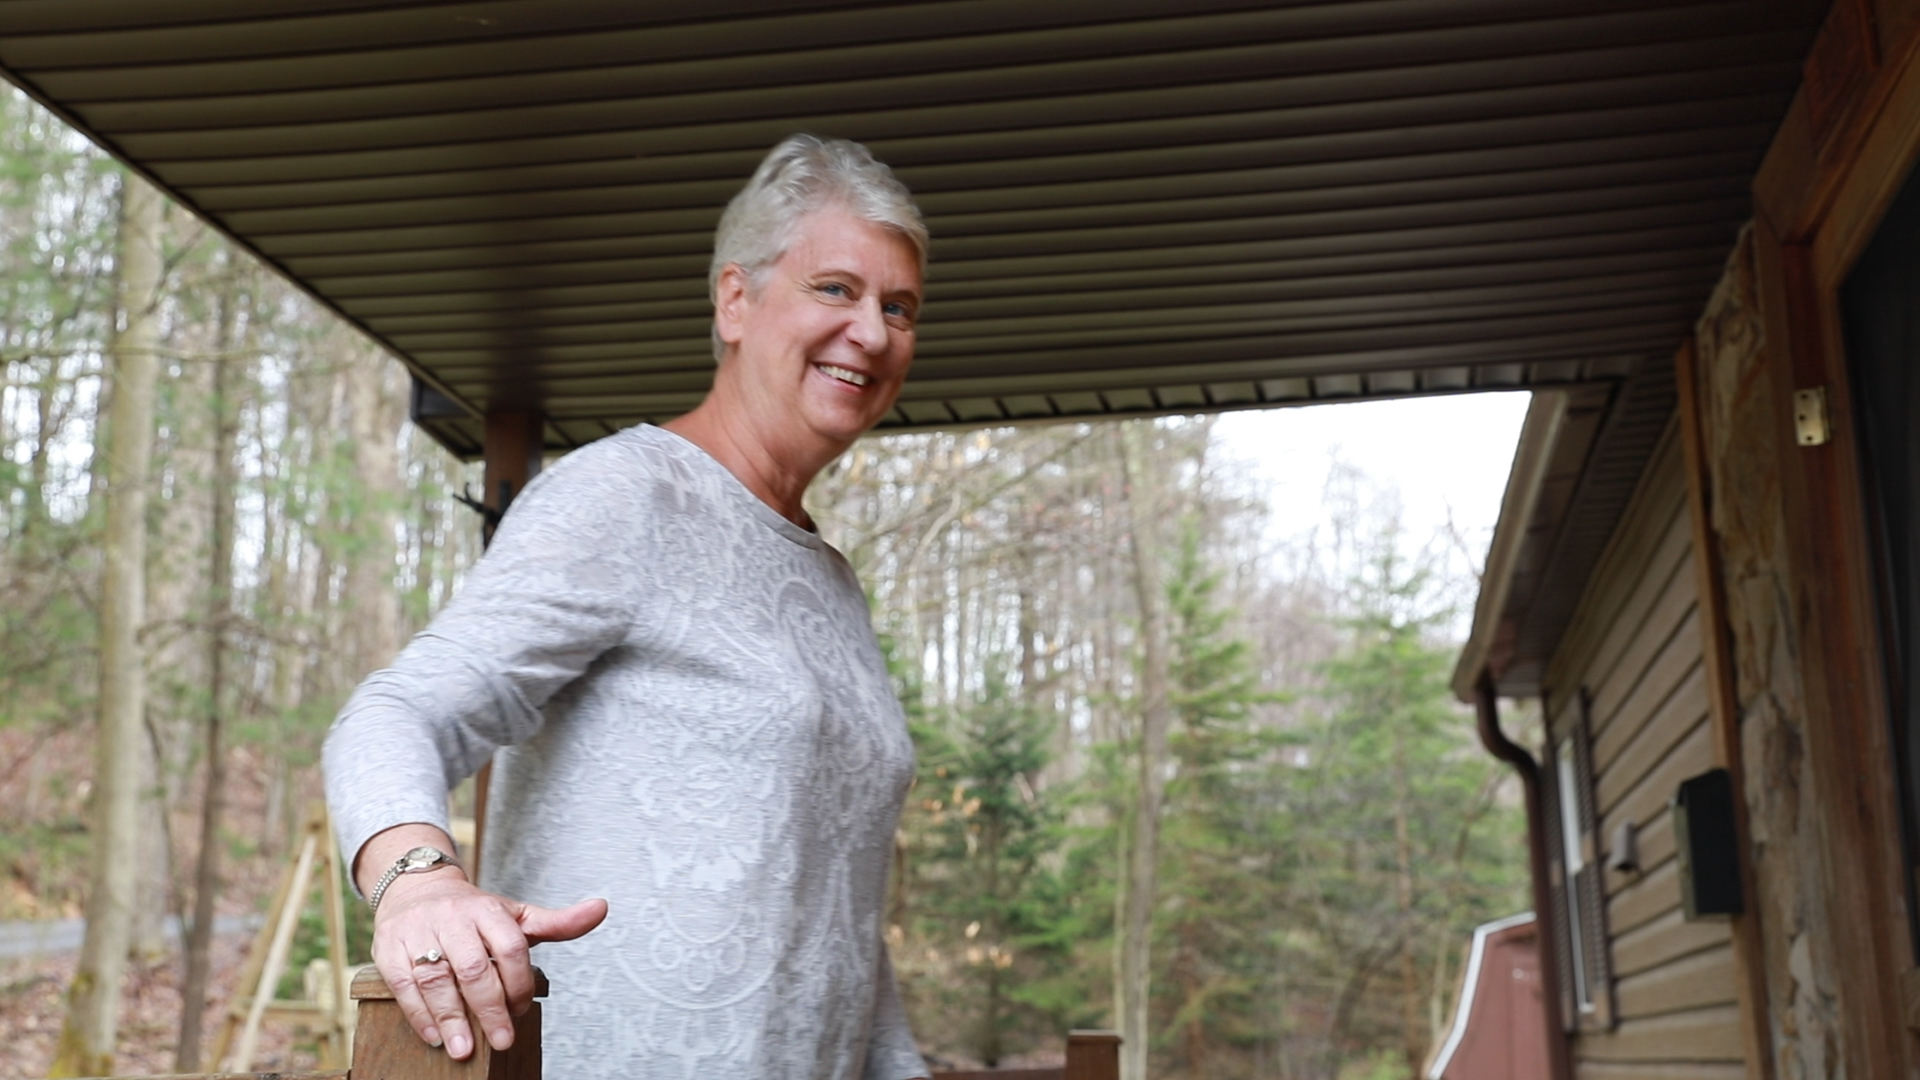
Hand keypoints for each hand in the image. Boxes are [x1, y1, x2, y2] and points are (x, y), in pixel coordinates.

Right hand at [372, 869, 606, 1059]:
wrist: (415, 888)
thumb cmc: (472, 912)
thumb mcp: (515, 914)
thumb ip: (557, 922)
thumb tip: (601, 908)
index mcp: (488, 910)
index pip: (510, 946)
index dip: (519, 982)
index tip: (522, 1010)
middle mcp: (453, 918)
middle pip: (474, 967)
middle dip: (489, 1008)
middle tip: (501, 1040)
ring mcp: (419, 932)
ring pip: (436, 977)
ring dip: (451, 1017)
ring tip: (464, 1049)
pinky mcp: (389, 949)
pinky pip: (403, 983)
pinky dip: (418, 1013)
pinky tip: (434, 1036)